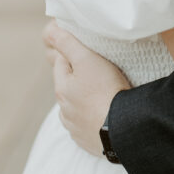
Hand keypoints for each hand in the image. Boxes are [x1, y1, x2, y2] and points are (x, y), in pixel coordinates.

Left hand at [43, 20, 130, 155]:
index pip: (62, 62)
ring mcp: (76, 128)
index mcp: (62, 88)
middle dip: (80, 77)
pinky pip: (89, 126)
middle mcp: (64, 110)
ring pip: (78, 107)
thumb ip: (67, 43)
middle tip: (101, 70)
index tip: (89, 51)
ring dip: (86, 100)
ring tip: (106, 93)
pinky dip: (95, 119)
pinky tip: (107, 115)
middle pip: (69, 86)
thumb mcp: (87, 59)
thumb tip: (48, 30)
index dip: (74, 53)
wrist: (124, 129)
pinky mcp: (90, 142)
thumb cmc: (105, 90)